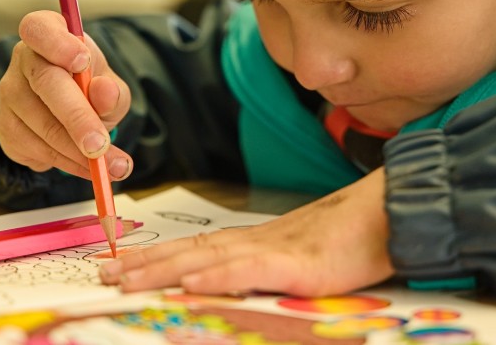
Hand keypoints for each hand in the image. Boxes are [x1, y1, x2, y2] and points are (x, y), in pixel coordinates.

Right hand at [0, 10, 133, 179]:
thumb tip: (104, 92)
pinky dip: (67, 163)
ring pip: (42, 125)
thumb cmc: (90, 87)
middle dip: (76, 118)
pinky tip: (86, 165)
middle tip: (100, 146)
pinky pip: (36, 150)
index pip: (38, 29)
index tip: (83, 61)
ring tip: (111, 166)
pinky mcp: (6, 128)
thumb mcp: (110, 85)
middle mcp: (23, 60)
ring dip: (77, 151)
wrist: (69, 113)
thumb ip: (112, 91)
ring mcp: (9, 95)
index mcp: (48, 34)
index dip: (58, 44)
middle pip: (45, 83)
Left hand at [100, 169, 394, 295]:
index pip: (196, 248)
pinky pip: (253, 271)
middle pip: (191, 252)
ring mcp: (276, 251)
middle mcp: (257, 242)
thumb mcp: (302, 257)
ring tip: (128, 279)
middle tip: (104, 275)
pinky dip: (219, 276)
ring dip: (165, 269)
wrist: (392, 211)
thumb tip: (228, 283)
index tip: (121, 265)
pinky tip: (192, 283)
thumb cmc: (352, 237)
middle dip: (145, 265)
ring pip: (210, 260)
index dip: (156, 257)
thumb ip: (268, 268)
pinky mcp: (300, 265)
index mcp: (257, 242)